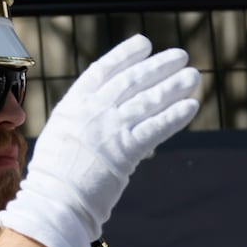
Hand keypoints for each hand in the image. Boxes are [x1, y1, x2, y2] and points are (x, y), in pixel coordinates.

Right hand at [0, 35, 199, 246]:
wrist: (54, 202)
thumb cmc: (56, 178)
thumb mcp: (62, 136)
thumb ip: (84, 122)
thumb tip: (110, 118)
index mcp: (74, 105)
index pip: (104, 70)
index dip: (126, 55)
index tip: (144, 44)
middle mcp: (93, 111)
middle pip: (132, 80)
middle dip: (159, 66)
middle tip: (180, 56)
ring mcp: (110, 129)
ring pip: (149, 100)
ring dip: (174, 86)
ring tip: (193, 77)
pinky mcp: (126, 150)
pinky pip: (156, 127)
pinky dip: (175, 115)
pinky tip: (191, 105)